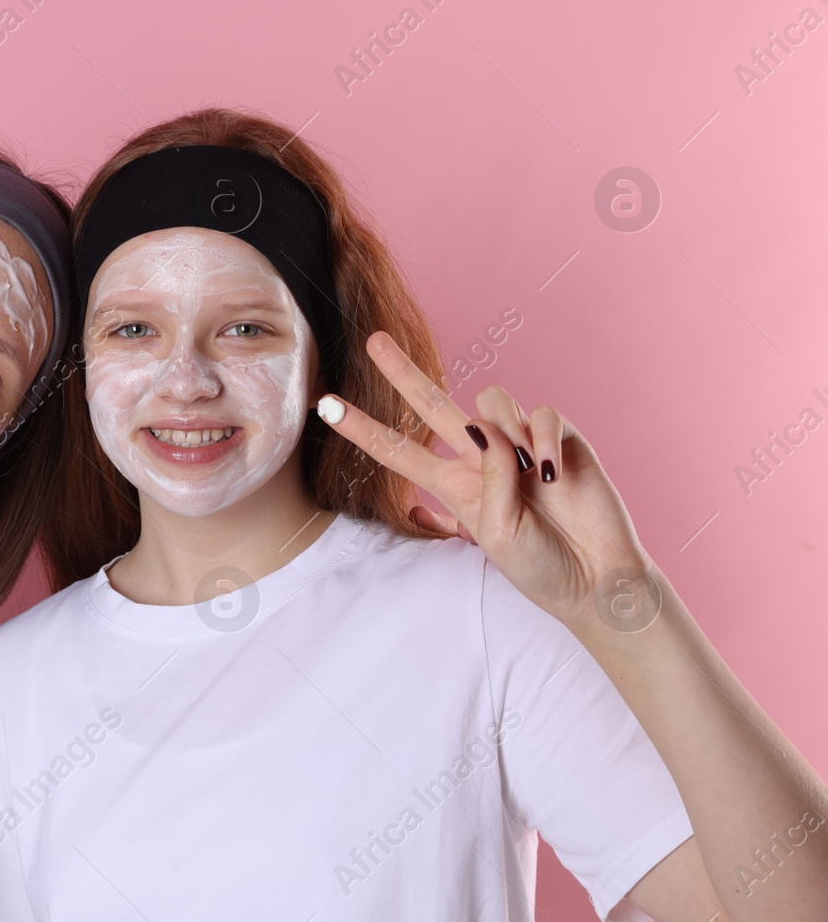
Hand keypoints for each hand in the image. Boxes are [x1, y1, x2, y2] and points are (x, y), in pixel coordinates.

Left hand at [317, 330, 655, 632]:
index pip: (399, 450)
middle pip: (432, 403)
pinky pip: (542, 415)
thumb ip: (486, 482)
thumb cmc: (540, 565)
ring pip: (492, 403)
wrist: (595, 579)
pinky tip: (553, 475)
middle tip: (373, 342)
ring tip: (530, 480)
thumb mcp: (496, 535)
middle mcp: (481, 457)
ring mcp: (520, 444)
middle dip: (402, 371)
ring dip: (506, 438)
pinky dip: (545, 441)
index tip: (324, 406)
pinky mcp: (561, 438)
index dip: (363, 428)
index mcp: (454, 485)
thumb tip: (486, 431)